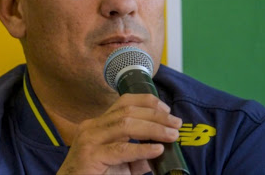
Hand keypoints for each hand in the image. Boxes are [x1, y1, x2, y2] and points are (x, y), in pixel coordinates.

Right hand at [57, 94, 181, 174]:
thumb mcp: (120, 163)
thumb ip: (138, 156)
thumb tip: (161, 150)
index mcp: (98, 124)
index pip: (124, 102)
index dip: (147, 101)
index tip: (166, 109)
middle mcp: (92, 126)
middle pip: (128, 111)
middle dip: (156, 115)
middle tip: (175, 123)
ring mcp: (89, 139)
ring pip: (125, 124)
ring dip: (153, 128)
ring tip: (171, 135)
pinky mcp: (90, 156)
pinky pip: (120, 149)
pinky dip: (142, 148)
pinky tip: (156, 149)